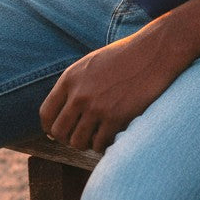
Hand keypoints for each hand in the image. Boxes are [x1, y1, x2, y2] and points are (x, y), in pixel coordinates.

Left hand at [39, 32, 177, 154]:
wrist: (153, 53)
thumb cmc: (124, 58)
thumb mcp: (90, 64)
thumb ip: (74, 85)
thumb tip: (62, 113)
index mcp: (70, 78)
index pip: (46, 114)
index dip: (50, 127)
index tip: (58, 132)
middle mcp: (79, 94)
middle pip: (59, 132)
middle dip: (68, 138)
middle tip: (81, 135)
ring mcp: (96, 108)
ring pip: (78, 143)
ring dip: (87, 143)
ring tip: (98, 134)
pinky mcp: (115, 119)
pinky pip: (99, 146)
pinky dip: (104, 145)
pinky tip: (112, 135)